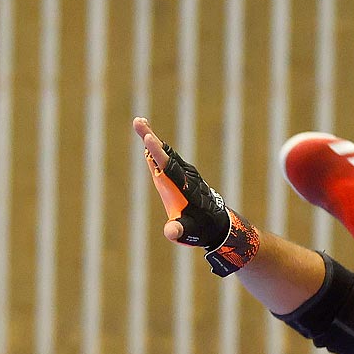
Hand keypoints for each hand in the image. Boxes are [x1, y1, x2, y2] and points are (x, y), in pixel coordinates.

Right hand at [132, 117, 258, 275]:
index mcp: (183, 187)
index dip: (157, 152)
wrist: (215, 223)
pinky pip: (167, 157)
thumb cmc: (200, 228)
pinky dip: (156, 147)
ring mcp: (182, 173)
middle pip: (165, 153)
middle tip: (138, 121)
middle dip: (151, 137)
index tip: (149, 138)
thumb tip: (171, 232)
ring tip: (139, 122)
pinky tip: (148, 138)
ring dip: (152, 138)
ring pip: (166, 152)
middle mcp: (183, 175)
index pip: (168, 166)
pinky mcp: (179, 174)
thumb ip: (179, 230)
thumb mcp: (188, 232)